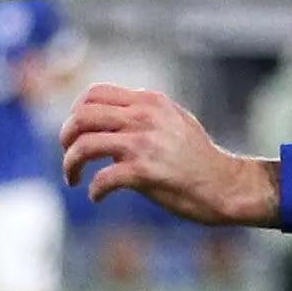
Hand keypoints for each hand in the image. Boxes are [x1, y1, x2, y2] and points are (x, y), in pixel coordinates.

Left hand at [62, 85, 277, 225]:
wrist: (226, 184)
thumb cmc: (199, 158)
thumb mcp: (174, 120)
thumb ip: (143, 114)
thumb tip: (110, 121)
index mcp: (148, 101)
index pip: (94, 94)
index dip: (75, 113)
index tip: (76, 133)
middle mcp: (143, 117)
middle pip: (81, 116)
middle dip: (65, 138)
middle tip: (69, 158)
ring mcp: (143, 143)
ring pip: (84, 146)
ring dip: (70, 165)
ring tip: (73, 179)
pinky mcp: (144, 172)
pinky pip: (102, 179)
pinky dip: (93, 190)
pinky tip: (98, 196)